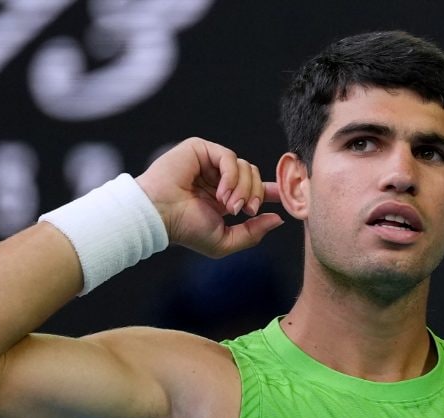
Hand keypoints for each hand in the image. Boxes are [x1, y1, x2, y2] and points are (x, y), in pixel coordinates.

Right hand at [135, 137, 283, 257]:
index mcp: (223, 197)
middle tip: (245, 211)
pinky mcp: (200, 149)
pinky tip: (220, 193)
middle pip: (254, 176)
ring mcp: (208, 163)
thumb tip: (278, 220)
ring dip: (243, 189)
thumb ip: (253, 233)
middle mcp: (217, 178)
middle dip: (256, 195)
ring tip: (229, 206)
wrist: (159, 216)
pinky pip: (229, 158)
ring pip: (246, 166)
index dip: (270, 191)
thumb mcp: (225, 241)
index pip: (253, 188)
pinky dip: (231, 177)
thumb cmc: (185, 230)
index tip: (284, 197)